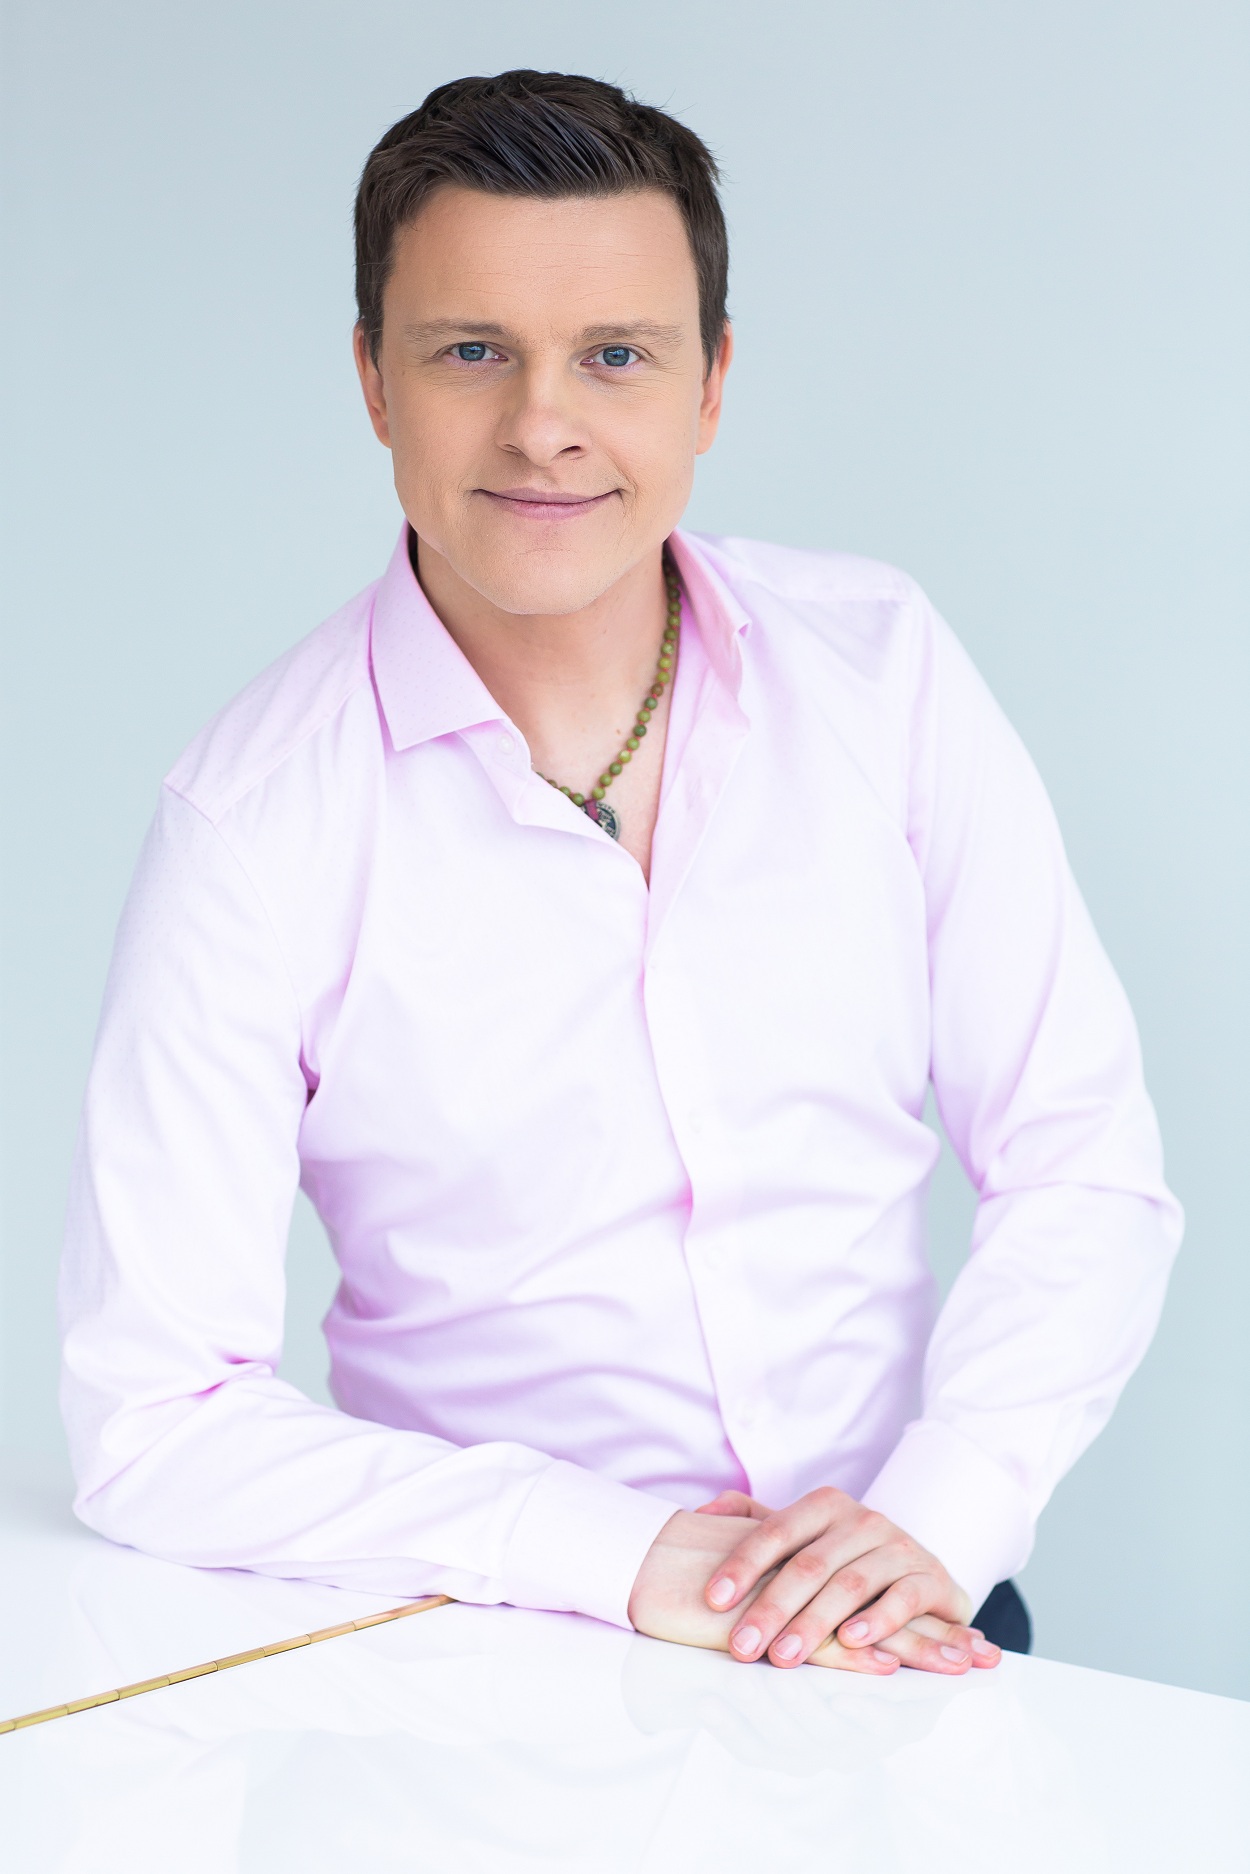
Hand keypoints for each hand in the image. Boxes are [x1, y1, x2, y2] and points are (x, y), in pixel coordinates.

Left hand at [690, 1487, 999, 1674]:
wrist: (925, 1575)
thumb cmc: (849, 1561)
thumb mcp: (805, 1537)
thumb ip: (755, 1521)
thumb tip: (701, 1510)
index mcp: (824, 1506)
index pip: (776, 1531)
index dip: (743, 1564)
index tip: (713, 1599)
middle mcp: (861, 1519)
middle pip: (808, 1564)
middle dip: (771, 1608)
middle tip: (742, 1648)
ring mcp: (898, 1546)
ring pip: (849, 1584)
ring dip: (814, 1623)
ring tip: (783, 1656)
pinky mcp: (929, 1577)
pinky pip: (901, 1598)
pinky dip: (876, 1620)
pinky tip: (851, 1642)